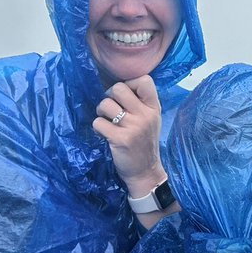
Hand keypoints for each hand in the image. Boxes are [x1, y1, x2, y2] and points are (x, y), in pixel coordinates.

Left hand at [92, 75, 167, 198]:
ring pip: (105, 104)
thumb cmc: (144, 143)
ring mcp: (133, 127)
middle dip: (109, 96)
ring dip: (101, 112)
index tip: (125, 96)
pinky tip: (104, 134)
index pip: (144, 80)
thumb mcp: (151, 120)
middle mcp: (145, 115)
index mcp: (154, 108)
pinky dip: (97, 127)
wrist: (145, 172)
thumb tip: (116, 87)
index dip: (129, 83)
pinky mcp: (120, 139)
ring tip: (107, 122)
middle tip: (111, 109)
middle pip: (119, 88)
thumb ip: (140, 103)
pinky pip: (98, 122)